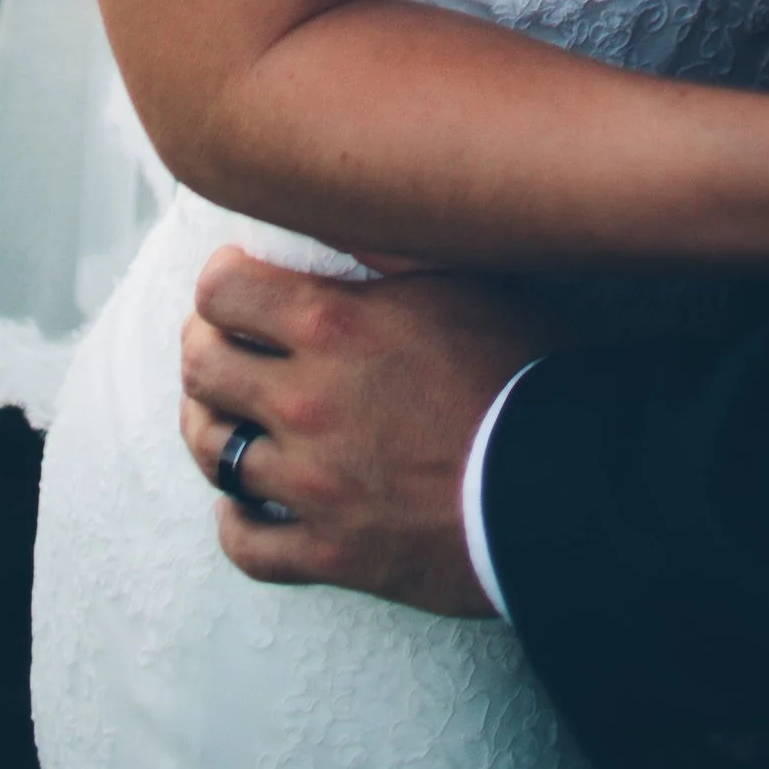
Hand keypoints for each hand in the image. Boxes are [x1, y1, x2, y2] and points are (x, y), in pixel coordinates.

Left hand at [180, 248, 542, 615]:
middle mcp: (308, 400)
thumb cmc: (526, 370)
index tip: (235, 283)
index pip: (221, 292)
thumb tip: (343, 216)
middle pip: (202, 368)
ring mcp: (314, 484)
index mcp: (335, 325)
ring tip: (229, 417)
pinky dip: (238, 520)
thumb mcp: (463, 281)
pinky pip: (245, 542)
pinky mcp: (332, 552)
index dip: (222, 282)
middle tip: (225, 345)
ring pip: (213, 452)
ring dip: (212, 428)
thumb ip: (389, 252)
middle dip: (205, 348)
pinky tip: (252, 502)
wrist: (567, 484)